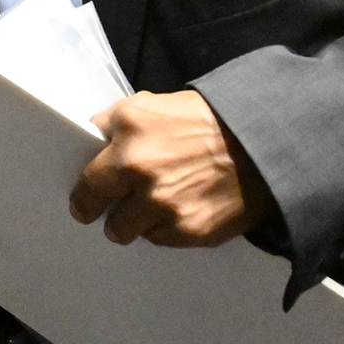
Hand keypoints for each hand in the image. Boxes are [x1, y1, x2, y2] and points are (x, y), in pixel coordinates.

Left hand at [69, 90, 268, 246]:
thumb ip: (113, 123)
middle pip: (105, 219)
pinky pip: (161, 239)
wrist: (260, 142)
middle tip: (112, 211)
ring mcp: (166, 207)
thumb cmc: (202, 120)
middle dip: (105, 216)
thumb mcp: (149, 105)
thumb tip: (90, 142)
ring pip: (130, 233)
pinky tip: (182, 208)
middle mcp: (143, 176)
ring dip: (136, 224)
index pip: (87, 185)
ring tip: (154, 207)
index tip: (84, 203)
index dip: (83, 198)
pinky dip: (166, 228)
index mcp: (127, 141)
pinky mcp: (190, 231)